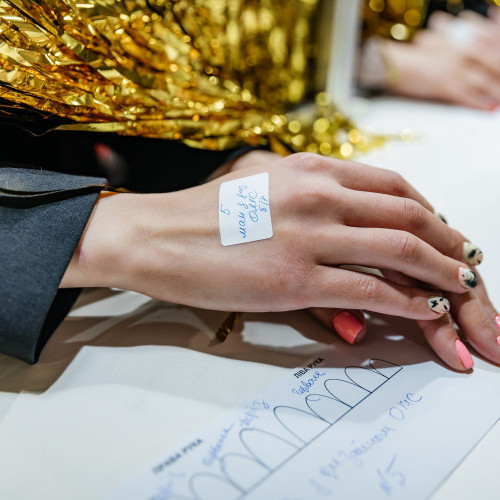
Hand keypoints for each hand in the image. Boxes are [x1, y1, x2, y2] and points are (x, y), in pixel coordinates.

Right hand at [63, 152, 489, 367]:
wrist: (153, 234)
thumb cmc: (201, 213)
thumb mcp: (259, 187)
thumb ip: (303, 201)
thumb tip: (333, 231)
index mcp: (308, 168)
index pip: (392, 185)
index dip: (429, 211)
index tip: (443, 233)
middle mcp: (317, 193)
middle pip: (410, 215)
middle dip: (451, 243)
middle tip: (469, 264)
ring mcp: (309, 235)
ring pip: (402, 250)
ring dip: (444, 273)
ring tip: (465, 290)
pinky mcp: (296, 278)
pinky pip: (372, 288)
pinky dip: (410, 301)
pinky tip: (430, 311)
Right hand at [382, 10, 499, 109]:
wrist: (395, 65)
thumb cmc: (413, 54)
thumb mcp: (437, 40)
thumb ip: (454, 43)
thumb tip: (473, 45)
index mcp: (461, 41)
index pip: (491, 48)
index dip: (499, 60)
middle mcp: (462, 54)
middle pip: (492, 65)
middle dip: (499, 78)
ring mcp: (455, 71)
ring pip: (483, 82)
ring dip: (495, 92)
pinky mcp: (446, 87)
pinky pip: (467, 96)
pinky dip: (479, 103)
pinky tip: (486, 107)